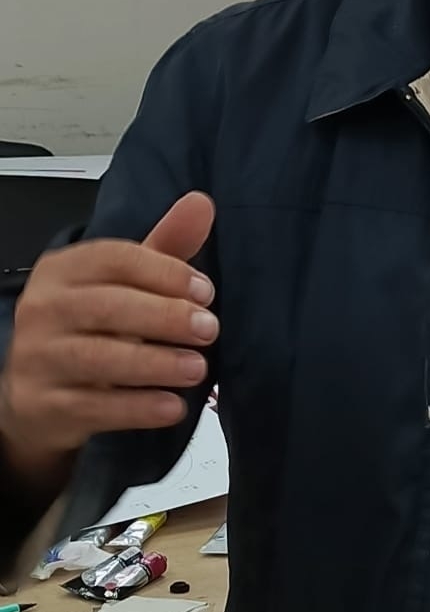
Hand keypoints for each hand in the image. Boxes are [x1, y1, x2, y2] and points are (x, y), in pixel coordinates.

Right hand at [0, 193, 217, 482]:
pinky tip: (172, 406)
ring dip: (155, 363)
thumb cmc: (91, 329)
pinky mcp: (43, 405)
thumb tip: (202, 203)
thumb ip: (164, 247)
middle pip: (108, 306)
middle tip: (209, 329)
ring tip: (197, 368)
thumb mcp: (125, 286)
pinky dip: (136, 408)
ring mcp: (38, 358)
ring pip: (98, 357)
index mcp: (63, 270)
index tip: (206, 291)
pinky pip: (92, 406)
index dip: (165, 272)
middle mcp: (43, 309)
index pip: (114, 259)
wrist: (38, 396)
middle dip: (165, 316)